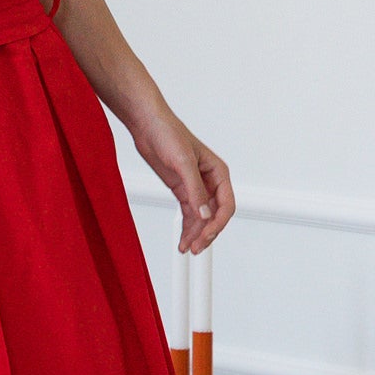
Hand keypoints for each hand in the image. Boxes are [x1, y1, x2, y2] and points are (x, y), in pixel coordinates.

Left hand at [131, 108, 233, 252]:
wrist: (148, 126)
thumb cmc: (168, 134)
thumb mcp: (183, 162)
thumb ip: (195, 190)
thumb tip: (204, 215)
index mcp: (218, 173)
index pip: (226, 205)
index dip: (218, 224)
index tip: (205, 236)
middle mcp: (210, 181)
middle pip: (215, 215)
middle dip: (207, 233)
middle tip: (195, 248)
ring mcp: (196, 187)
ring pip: (202, 218)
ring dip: (196, 233)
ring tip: (186, 248)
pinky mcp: (182, 190)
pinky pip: (189, 214)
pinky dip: (187, 227)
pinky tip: (183, 239)